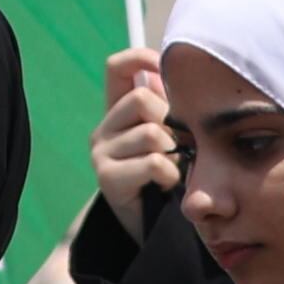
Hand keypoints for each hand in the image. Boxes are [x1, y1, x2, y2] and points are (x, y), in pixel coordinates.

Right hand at [89, 46, 174, 229]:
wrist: (155, 224)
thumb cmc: (170, 174)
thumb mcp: (174, 134)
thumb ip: (172, 104)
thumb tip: (182, 73)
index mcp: (118, 110)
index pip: (117, 68)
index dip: (140, 59)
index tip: (164, 68)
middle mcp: (104, 128)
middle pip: (142, 100)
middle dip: (170, 120)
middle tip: (181, 143)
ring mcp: (101, 153)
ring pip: (151, 133)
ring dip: (174, 150)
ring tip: (176, 165)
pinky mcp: (107, 178)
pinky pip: (152, 162)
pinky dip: (170, 172)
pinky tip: (168, 182)